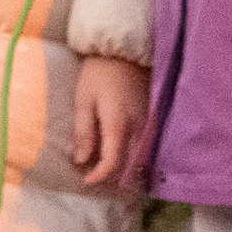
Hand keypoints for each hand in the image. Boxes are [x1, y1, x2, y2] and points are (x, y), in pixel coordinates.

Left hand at [72, 55, 149, 188]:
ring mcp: (147, 123)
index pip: (112, 161)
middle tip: (92, 176)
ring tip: (103, 167)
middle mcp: (137, 127)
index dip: (99, 174)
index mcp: (118, 124)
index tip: (86, 180)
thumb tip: (81, 160)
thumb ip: (84, 132)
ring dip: (122, 166)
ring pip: (138, 156)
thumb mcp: (84, 101)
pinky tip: (119, 153)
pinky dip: (131, 154)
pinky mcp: (150, 118)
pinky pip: (143, 144)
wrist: (123, 52)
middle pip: (128, 163)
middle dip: (111, 175)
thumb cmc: (99, 74)